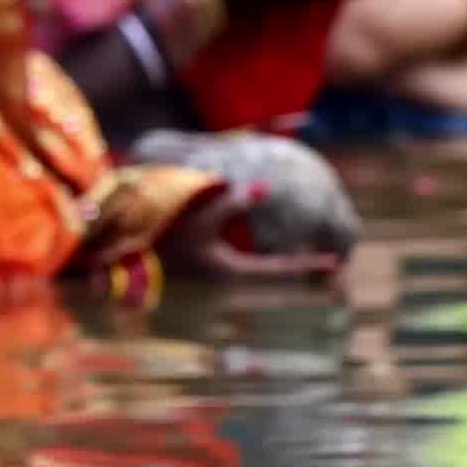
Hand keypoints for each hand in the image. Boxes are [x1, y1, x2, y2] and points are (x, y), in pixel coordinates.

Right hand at [158, 185, 345, 282]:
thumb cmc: (165, 237)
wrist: (130, 259)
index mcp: (233, 269)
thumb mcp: (201, 216)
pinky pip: (243, 267)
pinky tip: (266, 257)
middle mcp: (230, 278)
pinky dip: (261, 263)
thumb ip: (235, 202)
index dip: (308, 264)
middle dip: (300, 270)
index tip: (336, 264)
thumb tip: (268, 188)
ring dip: (281, 268)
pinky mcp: (207, 272)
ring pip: (259, 273)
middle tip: (329, 265)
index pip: (280, 268)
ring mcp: (218, 278)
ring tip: (304, 261)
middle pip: (275, 275)